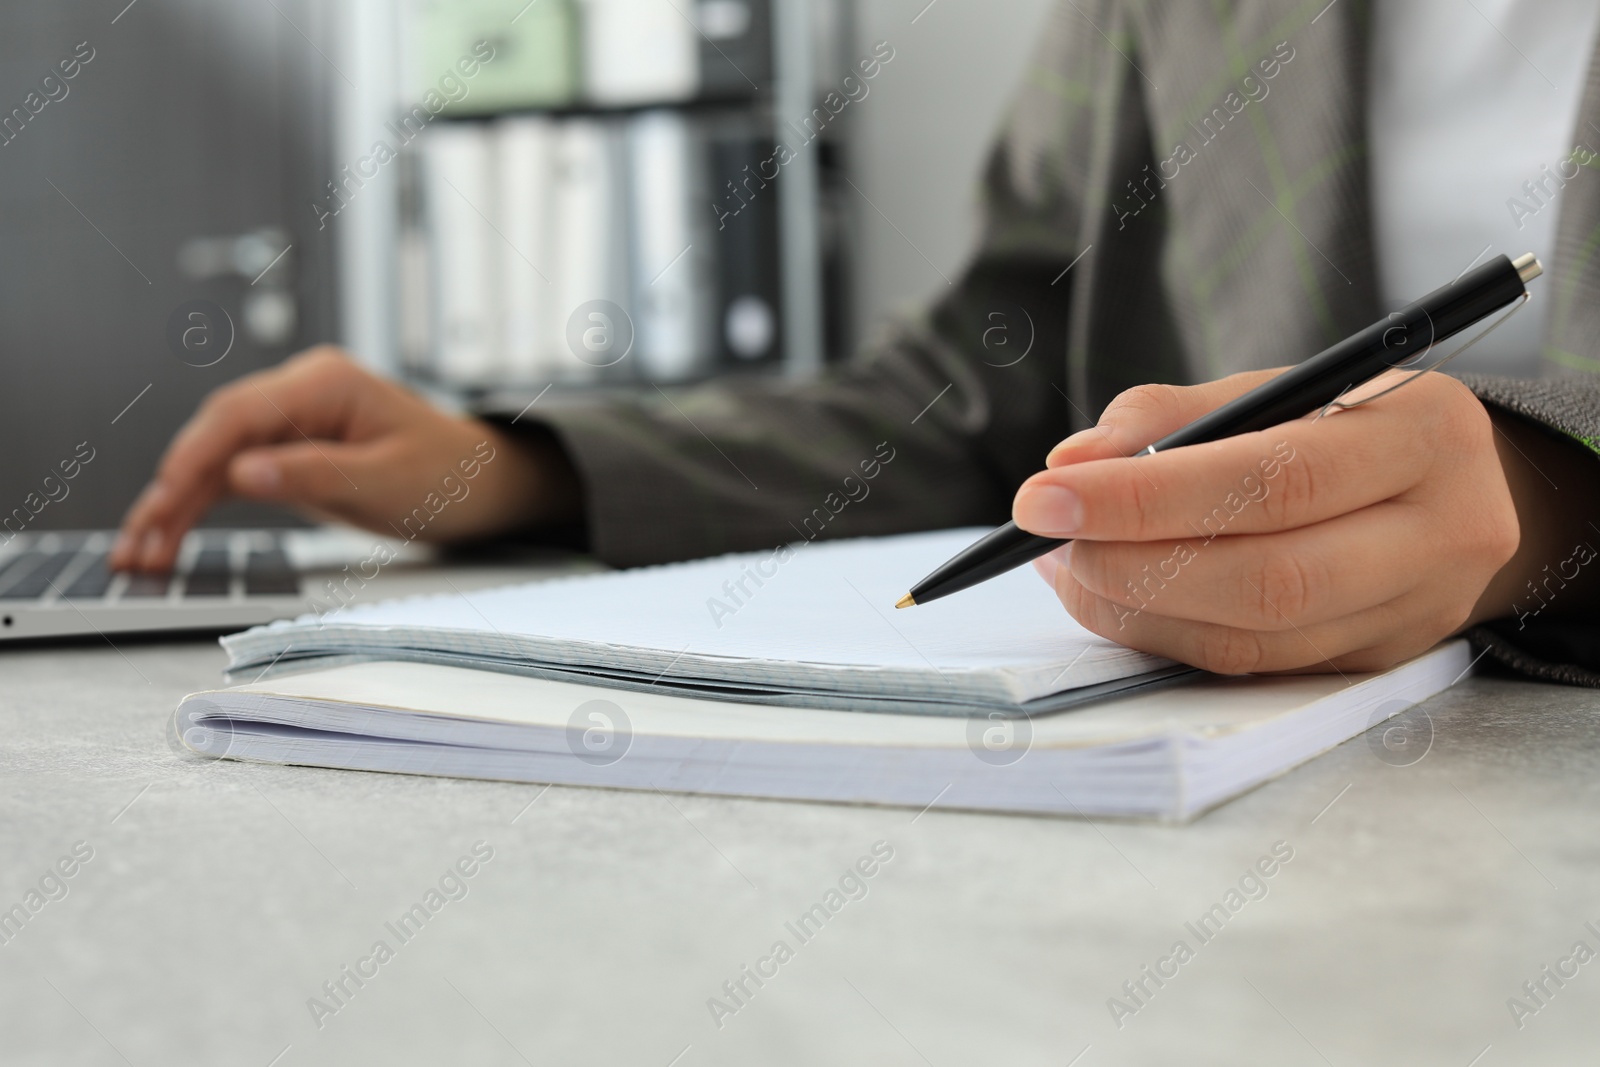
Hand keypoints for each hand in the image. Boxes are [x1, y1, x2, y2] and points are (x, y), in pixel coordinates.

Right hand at [111, 347, 580, 571]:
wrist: (480, 481)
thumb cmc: (447, 474)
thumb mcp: (386, 482)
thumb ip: (315, 475)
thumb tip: (244, 474)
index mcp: (324, 383)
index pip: (239, 413)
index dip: (193, 456)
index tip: (163, 496)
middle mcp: (300, 393)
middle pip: (214, 435)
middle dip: (170, 488)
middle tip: (138, 541)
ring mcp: (290, 421)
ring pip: (215, 458)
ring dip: (175, 505)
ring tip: (139, 553)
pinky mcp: (288, 451)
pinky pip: (232, 476)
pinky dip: (200, 507)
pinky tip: (168, 539)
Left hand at [1012, 369, 1592, 673]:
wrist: (1469, 495)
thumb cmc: (1351, 426)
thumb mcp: (1283, 387)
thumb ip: (1173, 417)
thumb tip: (1072, 462)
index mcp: (1422, 436)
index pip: (1274, 479)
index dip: (1148, 496)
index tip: (1046, 494)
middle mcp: (1437, 534)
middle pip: (1268, 578)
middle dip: (1132, 563)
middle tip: (1045, 541)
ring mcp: (1413, 613)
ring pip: (1253, 639)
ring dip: (1134, 608)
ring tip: (1066, 565)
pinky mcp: (1374, 665)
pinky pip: (1252, 665)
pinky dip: (1165, 635)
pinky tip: (1113, 597)